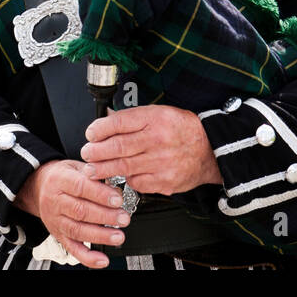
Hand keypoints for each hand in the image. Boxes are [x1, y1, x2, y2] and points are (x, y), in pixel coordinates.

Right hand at [15, 159, 127, 268]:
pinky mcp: (58, 235)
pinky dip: (88, 257)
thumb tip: (116, 187)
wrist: (38, 187)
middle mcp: (55, 201)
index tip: (118, 200)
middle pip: (80, 211)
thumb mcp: (76, 167)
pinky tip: (102, 259)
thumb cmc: (62, 176)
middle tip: (123, 218)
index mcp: (60, 180)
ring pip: (77, 230)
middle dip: (105, 216)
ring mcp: (55, 220)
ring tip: (118, 236)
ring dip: (100, 236)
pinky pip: (72, 248)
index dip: (100, 194)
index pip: (80, 187)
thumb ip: (95, 175)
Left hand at [81, 105, 222, 194]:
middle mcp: (158, 140)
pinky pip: (137, 182)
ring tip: (92, 169)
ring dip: (103, 169)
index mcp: (156, 118)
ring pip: (124, 167)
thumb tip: (105, 123)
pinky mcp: (164, 181)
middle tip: (86, 153)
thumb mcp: (159, 114)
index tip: (90, 133)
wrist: (210, 150)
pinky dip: (126, 179)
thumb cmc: (182, 130)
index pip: (120, 122)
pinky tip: (122, 175)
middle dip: (96, 152)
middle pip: (118, 147)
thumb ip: (133, 119)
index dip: (99, 129)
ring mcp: (162, 162)